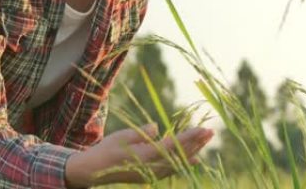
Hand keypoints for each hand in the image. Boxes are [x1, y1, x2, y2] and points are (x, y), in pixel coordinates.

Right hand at [65, 123, 213, 187]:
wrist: (94, 171)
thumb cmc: (106, 149)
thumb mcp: (123, 136)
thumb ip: (142, 133)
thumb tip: (156, 129)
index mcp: (145, 155)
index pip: (173, 145)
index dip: (189, 137)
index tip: (202, 129)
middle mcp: (151, 167)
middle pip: (180, 154)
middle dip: (197, 142)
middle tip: (211, 132)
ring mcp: (151, 174)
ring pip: (179, 162)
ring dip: (193, 150)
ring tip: (206, 140)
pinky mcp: (150, 176)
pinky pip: (172, 168)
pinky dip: (184, 162)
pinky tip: (195, 158)